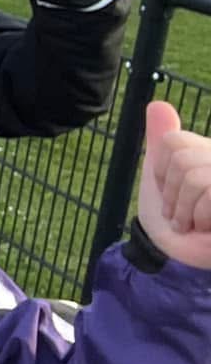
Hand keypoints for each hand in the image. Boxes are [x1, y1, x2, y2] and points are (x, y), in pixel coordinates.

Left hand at [139, 101, 210, 268]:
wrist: (182, 260)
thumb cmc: (175, 222)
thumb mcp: (163, 178)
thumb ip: (163, 141)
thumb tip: (158, 103)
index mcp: (209, 152)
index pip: (173, 141)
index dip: (160, 170)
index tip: (169, 191)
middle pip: (182, 159)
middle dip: (171, 194)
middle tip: (179, 214)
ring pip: (194, 177)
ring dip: (183, 209)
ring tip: (191, 223)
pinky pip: (207, 191)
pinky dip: (197, 216)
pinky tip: (205, 228)